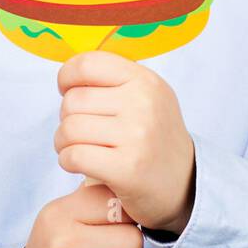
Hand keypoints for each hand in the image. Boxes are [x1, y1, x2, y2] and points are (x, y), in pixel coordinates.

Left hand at [53, 50, 196, 233]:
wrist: (185, 183)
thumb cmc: (154, 136)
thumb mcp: (148, 95)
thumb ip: (114, 79)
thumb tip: (69, 73)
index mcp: (145, 80)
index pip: (87, 64)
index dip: (67, 77)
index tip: (67, 90)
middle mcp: (143, 103)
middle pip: (73, 100)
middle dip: (65, 117)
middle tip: (78, 130)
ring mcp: (137, 136)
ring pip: (69, 129)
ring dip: (62, 142)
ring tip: (76, 147)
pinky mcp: (127, 169)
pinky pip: (74, 156)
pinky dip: (67, 161)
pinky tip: (77, 163)